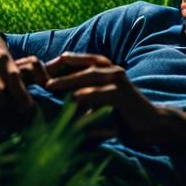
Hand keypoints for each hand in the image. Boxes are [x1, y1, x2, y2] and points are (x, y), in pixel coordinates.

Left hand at [43, 52, 179, 145]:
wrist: (149, 125)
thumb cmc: (120, 115)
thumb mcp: (96, 102)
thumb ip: (79, 95)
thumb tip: (51, 97)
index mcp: (102, 68)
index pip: (74, 60)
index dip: (55, 66)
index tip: (36, 75)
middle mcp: (110, 69)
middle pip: (79, 64)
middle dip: (57, 70)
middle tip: (37, 78)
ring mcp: (118, 79)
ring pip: (89, 75)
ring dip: (68, 80)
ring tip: (49, 87)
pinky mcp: (124, 93)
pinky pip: (103, 92)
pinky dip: (89, 95)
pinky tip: (74, 99)